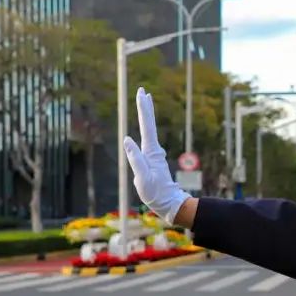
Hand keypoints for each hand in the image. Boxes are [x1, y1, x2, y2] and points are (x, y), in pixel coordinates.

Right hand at [122, 87, 189, 224]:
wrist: (169, 204)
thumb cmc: (155, 193)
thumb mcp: (142, 178)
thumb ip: (135, 159)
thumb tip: (127, 139)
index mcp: (151, 152)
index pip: (147, 126)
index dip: (144, 109)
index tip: (142, 93)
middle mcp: (154, 150)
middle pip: (150, 124)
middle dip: (146, 107)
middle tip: (144, 91)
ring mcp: (154, 155)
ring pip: (150, 130)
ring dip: (147, 116)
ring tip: (146, 102)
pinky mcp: (153, 160)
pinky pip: (148, 140)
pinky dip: (146, 129)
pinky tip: (145, 129)